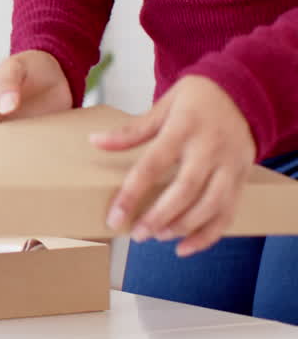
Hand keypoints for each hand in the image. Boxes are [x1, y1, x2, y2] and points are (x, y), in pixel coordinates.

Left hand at [91, 75, 255, 256]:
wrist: (243, 91)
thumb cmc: (196, 99)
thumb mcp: (162, 107)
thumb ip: (131, 130)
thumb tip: (95, 141)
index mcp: (183, 128)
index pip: (153, 165)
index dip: (132, 194)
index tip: (114, 218)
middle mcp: (210, 148)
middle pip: (185, 189)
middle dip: (160, 216)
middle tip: (137, 234)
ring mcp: (230, 163)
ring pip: (211, 204)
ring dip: (183, 226)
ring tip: (157, 236)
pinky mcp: (242, 177)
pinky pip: (229, 211)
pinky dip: (209, 234)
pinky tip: (186, 247)